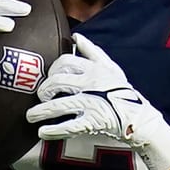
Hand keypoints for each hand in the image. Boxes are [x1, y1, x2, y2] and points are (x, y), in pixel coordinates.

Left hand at [25, 34, 169, 169]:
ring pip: (58, 105)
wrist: (139, 118)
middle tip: (39, 96)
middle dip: (43, 90)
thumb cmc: (123, 92)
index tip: (48, 77)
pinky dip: (53, 130)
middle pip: (57, 82)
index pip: (65, 61)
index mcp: (94, 69)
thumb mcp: (111, 68)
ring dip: (40, 111)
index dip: (52, 69)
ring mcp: (91, 103)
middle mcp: (91, 84)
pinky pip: (68, 126)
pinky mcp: (93, 122)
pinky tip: (42, 132)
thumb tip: (76, 37)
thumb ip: (92, 52)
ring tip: (30, 116)